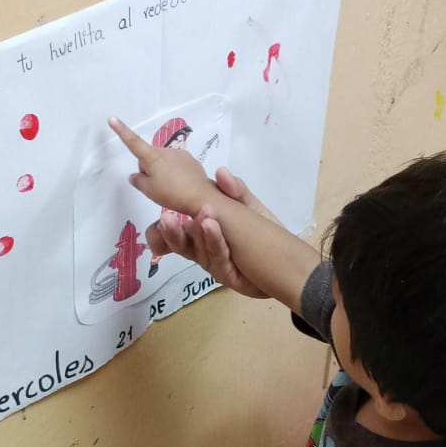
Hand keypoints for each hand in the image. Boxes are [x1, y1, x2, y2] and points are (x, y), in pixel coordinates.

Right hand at [108, 116, 215, 216]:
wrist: (202, 197)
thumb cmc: (172, 193)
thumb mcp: (149, 191)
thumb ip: (138, 181)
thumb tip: (135, 175)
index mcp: (152, 157)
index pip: (133, 142)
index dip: (122, 131)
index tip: (112, 118)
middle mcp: (166, 151)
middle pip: (149, 157)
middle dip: (148, 169)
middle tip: (155, 186)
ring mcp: (180, 154)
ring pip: (163, 161)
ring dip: (162, 172)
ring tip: (170, 189)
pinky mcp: (191, 161)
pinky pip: (176, 165)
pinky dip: (175, 174)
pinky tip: (180, 186)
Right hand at [145, 168, 277, 299]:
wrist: (286, 264)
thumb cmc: (263, 234)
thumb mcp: (250, 208)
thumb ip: (235, 192)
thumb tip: (221, 172)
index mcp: (202, 230)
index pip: (175, 230)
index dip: (161, 228)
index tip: (159, 216)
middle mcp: (202, 247)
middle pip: (179, 243)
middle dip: (169, 232)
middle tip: (166, 218)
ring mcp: (213, 262)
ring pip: (197, 252)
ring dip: (197, 233)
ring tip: (202, 217)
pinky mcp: (226, 274)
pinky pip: (218, 259)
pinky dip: (214, 241)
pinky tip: (213, 227)